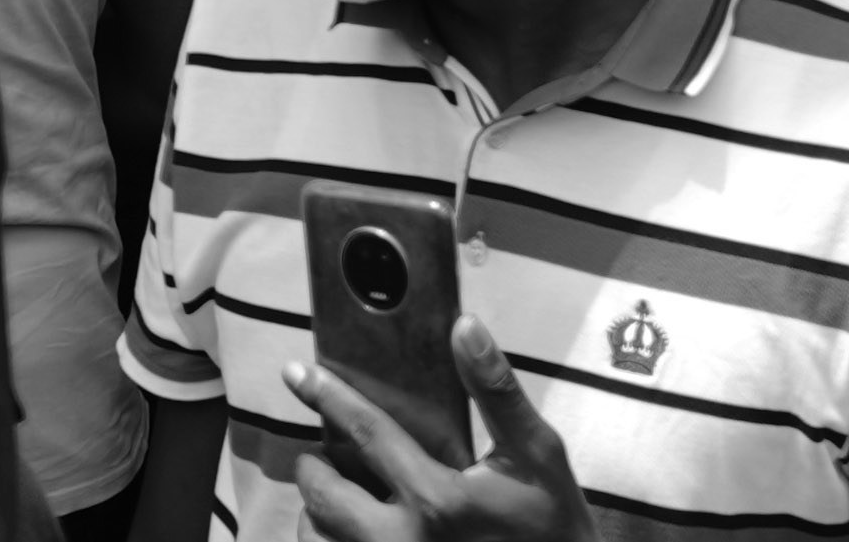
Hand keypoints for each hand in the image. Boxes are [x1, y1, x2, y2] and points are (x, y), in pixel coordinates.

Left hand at [294, 317, 583, 541]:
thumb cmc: (552, 526)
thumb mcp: (537, 454)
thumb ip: (496, 391)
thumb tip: (464, 327)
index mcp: (437, 499)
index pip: (366, 434)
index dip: (328, 397)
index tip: (296, 372)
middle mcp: (404, 541)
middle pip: (325, 497)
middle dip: (311, 469)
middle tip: (316, 455)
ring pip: (320, 541)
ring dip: (316, 516)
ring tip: (328, 498)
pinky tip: (346, 534)